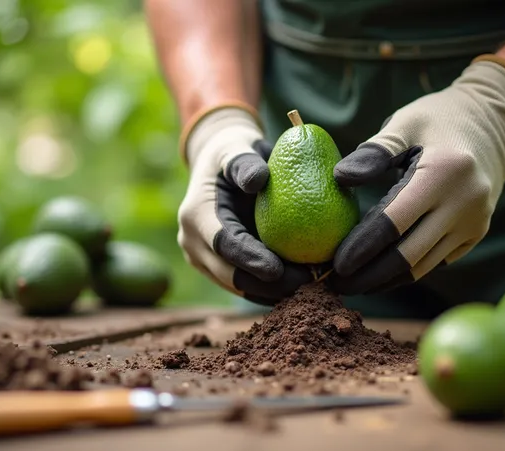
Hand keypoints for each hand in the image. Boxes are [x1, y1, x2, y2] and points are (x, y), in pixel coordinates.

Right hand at [178, 106, 312, 303]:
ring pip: (239, 287)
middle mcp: (193, 243)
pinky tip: (303, 286)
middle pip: (230, 275)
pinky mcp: (218, 268)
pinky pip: (246, 287)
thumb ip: (244, 162)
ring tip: (311, 286)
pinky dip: (272, 289)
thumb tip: (257, 180)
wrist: (219, 165)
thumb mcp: (237, 148)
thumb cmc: (234, 152)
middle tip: (307, 283)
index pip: (223, 244)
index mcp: (196, 216)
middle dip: (267, 285)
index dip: (250, 260)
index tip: (279, 269)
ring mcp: (203, 259)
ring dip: (273, 291)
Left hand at [328, 56, 504, 295]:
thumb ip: (374, 151)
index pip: (394, 223)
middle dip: (369, 276)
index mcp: (443, 173)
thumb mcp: (406, 122)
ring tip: (352, 284)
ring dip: (386, 280)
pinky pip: (436, 260)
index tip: (333, 265)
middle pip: (408, 255)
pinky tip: (379, 273)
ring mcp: (474, 222)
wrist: (494, 122)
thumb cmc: (439, 118)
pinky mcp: (476, 232)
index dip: (362, 248)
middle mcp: (464, 203)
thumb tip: (339, 178)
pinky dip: (407, 269)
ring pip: (423, 265)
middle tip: (334, 285)